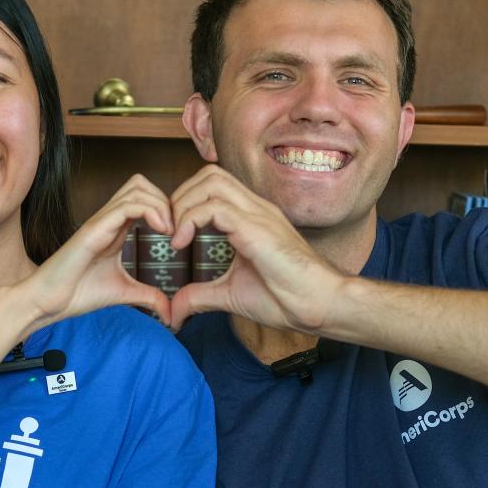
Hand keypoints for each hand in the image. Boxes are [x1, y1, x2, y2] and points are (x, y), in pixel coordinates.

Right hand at [17, 173, 173, 331]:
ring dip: (161, 204)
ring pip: (137, 188)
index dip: (167, 209)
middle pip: (141, 184)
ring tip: (170, 231)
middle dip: (166, 200)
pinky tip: (161, 232)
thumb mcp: (123, 293)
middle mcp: (108, 219)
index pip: (145, 198)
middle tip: (176, 230)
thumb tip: (170, 312)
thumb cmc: (77, 293)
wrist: (47, 302)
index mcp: (115, 228)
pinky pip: (126, 205)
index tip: (178, 236)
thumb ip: (148, 296)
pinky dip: (151, 212)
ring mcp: (100, 221)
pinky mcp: (93, 229)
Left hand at [166, 165, 345, 332]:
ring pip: (210, 181)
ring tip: (175, 235)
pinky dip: (190, 219)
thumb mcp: (230, 295)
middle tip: (169, 231)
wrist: (318, 305)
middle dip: (180, 197)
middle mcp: (255, 208)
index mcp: (251, 217)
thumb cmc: (286, 298)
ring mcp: (257, 214)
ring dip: (183, 204)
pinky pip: (215, 206)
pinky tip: (182, 243)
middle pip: (209, 174)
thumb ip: (200, 296)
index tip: (172, 235)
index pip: (212, 186)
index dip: (185, 202)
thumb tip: (174, 312)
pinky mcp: (256, 228)